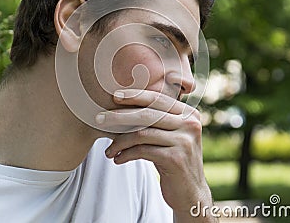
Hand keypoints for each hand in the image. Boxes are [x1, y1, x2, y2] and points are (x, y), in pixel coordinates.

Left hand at [95, 88, 212, 214]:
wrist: (190, 192)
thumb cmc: (173, 159)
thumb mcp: (170, 136)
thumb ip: (157, 120)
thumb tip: (122, 103)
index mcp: (189, 114)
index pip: (157, 99)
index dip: (135, 96)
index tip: (114, 97)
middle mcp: (190, 124)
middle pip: (147, 114)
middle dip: (120, 116)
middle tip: (99, 119)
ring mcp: (184, 141)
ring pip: (142, 134)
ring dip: (119, 141)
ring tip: (108, 150)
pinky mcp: (175, 159)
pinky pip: (142, 151)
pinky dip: (126, 154)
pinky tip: (117, 159)